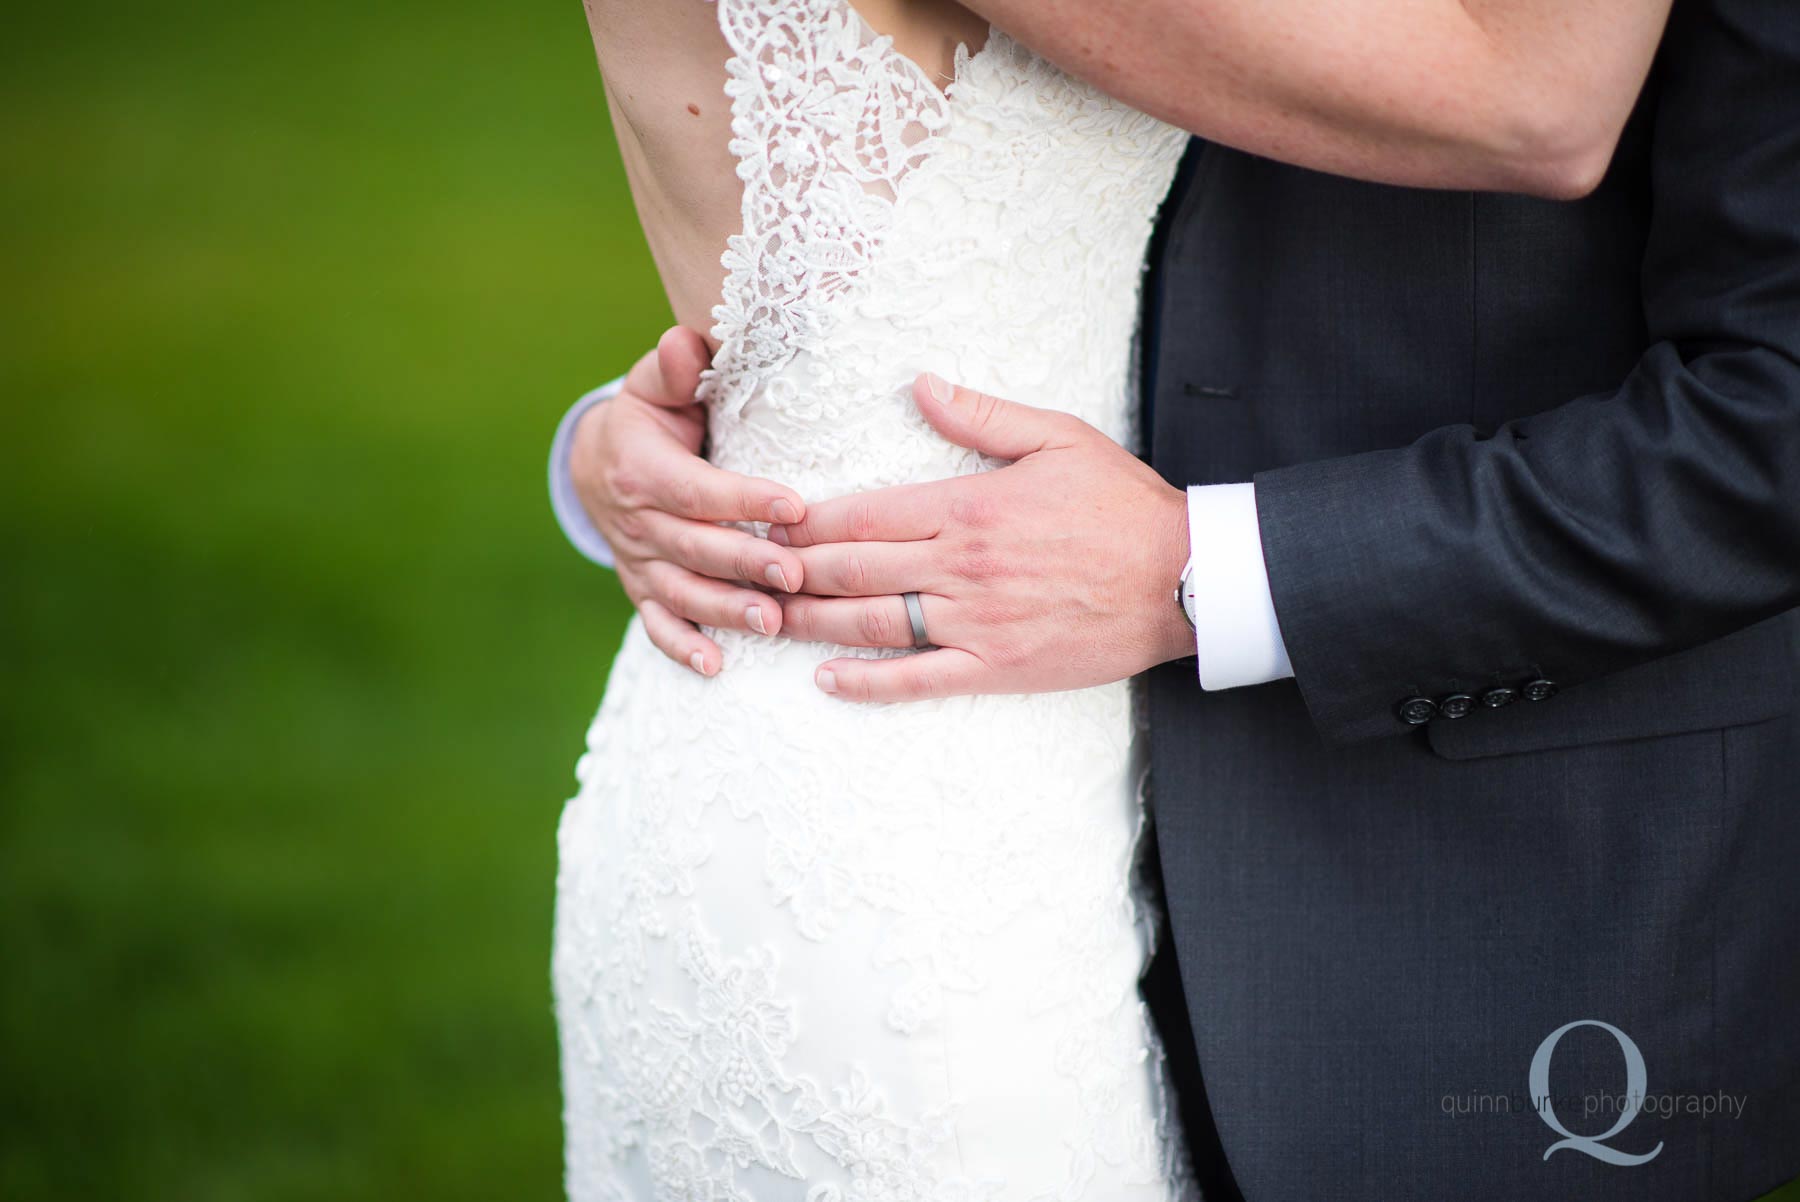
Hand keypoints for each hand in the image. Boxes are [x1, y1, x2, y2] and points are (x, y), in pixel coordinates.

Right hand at [573, 327, 808, 675]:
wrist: (597, 465)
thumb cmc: (648, 420)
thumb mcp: (654, 386)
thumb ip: (674, 369)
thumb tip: (688, 339)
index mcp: (643, 468)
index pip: (696, 488)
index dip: (743, 497)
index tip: (793, 505)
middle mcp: (637, 521)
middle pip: (695, 546)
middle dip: (746, 562)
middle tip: (797, 574)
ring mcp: (638, 561)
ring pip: (682, 591)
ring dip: (726, 610)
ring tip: (773, 622)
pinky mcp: (641, 589)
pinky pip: (658, 623)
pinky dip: (682, 646)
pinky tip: (717, 666)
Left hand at [773, 374, 1194, 701]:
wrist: (1185, 578)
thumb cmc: (1122, 505)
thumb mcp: (1058, 437)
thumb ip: (981, 415)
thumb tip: (919, 384)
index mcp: (968, 505)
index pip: (863, 514)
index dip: (805, 522)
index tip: (765, 522)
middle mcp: (960, 566)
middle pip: (852, 569)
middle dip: (790, 571)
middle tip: (744, 573)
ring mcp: (975, 621)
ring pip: (871, 624)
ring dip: (810, 624)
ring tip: (765, 620)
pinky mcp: (996, 665)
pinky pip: (918, 679)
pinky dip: (867, 683)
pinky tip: (827, 681)